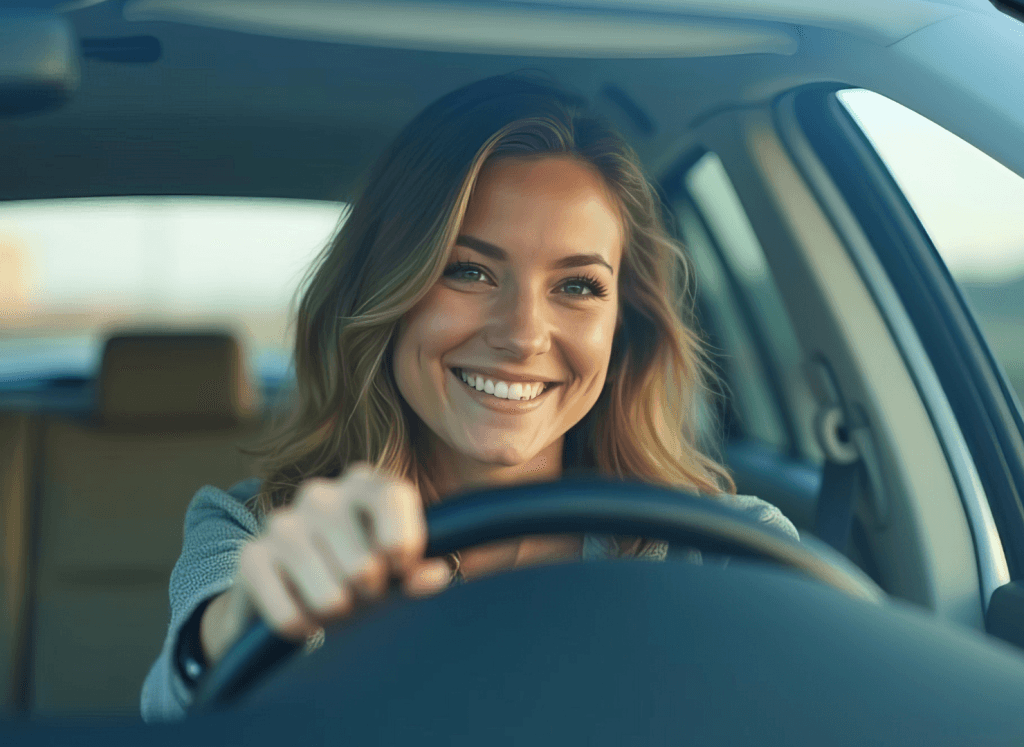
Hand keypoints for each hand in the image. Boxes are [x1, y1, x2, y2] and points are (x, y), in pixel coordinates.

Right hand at [207, 464, 451, 658]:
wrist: (288, 594)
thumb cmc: (359, 575)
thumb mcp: (396, 570)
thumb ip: (419, 571)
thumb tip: (436, 574)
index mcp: (362, 483)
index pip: (392, 497)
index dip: (405, 544)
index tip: (403, 570)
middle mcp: (319, 494)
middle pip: (364, 563)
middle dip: (370, 595)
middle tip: (364, 596)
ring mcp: (281, 522)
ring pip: (330, 596)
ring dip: (338, 615)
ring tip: (336, 606)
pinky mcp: (250, 557)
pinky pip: (291, 616)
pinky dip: (304, 629)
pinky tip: (305, 618)